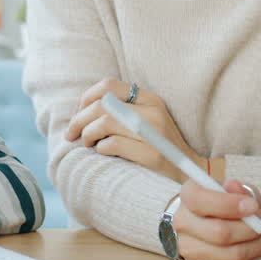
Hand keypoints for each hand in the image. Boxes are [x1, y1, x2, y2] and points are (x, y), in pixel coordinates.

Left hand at [64, 78, 206, 182]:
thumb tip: (80, 111)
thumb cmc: (158, 148)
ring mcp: (154, 133)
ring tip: (87, 144)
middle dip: (79, 120)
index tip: (78, 114)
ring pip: (104, 123)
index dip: (86, 98)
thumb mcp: (145, 121)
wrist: (189, 174)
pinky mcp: (152, 155)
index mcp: (149, 99)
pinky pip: (113, 144)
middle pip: (102, 105)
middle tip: (71, 134)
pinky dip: (101, 149)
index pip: (108, 85)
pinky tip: (103, 153)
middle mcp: (153, 111)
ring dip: (88, 135)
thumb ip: (120, 111)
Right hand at [174, 179, 260, 259]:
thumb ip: (238, 189)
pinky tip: (255, 252)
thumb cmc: (223, 205)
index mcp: (188, 196)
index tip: (252, 206)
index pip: (201, 201)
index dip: (230, 204)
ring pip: (232, 255)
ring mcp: (187, 249)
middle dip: (250, 230)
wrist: (204, 223)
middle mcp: (182, 222)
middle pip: (220, 232)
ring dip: (256, 246)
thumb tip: (235, 187)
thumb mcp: (233, 190)